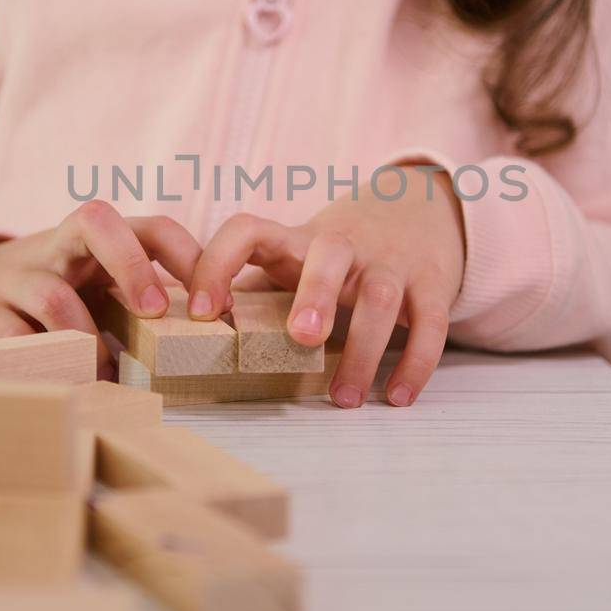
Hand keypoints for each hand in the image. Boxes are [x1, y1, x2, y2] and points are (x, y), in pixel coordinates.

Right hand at [0, 201, 202, 378]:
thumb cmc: (56, 294)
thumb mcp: (99, 286)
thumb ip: (142, 304)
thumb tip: (206, 345)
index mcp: (100, 240)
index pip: (153, 228)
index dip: (188, 258)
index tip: (212, 310)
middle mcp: (58, 246)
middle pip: (95, 220)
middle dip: (131, 265)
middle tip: (152, 311)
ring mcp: (16, 276)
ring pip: (54, 297)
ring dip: (89, 342)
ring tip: (106, 375)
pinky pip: (15, 340)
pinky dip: (47, 365)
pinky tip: (64, 383)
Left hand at [185, 160, 465, 407]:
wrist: (419, 210)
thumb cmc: (336, 252)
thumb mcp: (292, 255)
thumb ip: (250, 285)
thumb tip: (180, 330)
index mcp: (295, 239)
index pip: (247, 230)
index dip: (217, 264)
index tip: (201, 311)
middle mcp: (344, 244)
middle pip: (331, 253)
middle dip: (316, 294)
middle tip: (300, 339)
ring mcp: (390, 262)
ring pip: (382, 297)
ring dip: (364, 350)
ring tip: (343, 399)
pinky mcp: (430, 284)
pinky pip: (430, 322)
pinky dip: (416, 362)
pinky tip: (398, 397)